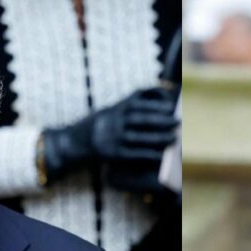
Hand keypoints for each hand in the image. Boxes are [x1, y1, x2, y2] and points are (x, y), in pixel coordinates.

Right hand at [42, 86, 178, 182]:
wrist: (72, 143)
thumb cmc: (98, 124)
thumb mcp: (110, 108)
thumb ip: (130, 101)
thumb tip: (159, 94)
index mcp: (114, 108)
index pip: (138, 104)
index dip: (155, 105)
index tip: (171, 107)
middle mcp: (113, 122)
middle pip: (141, 120)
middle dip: (161, 121)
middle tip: (178, 122)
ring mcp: (112, 138)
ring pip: (139, 138)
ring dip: (159, 138)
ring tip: (174, 138)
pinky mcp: (111, 154)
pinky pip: (133, 155)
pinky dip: (148, 155)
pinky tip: (161, 155)